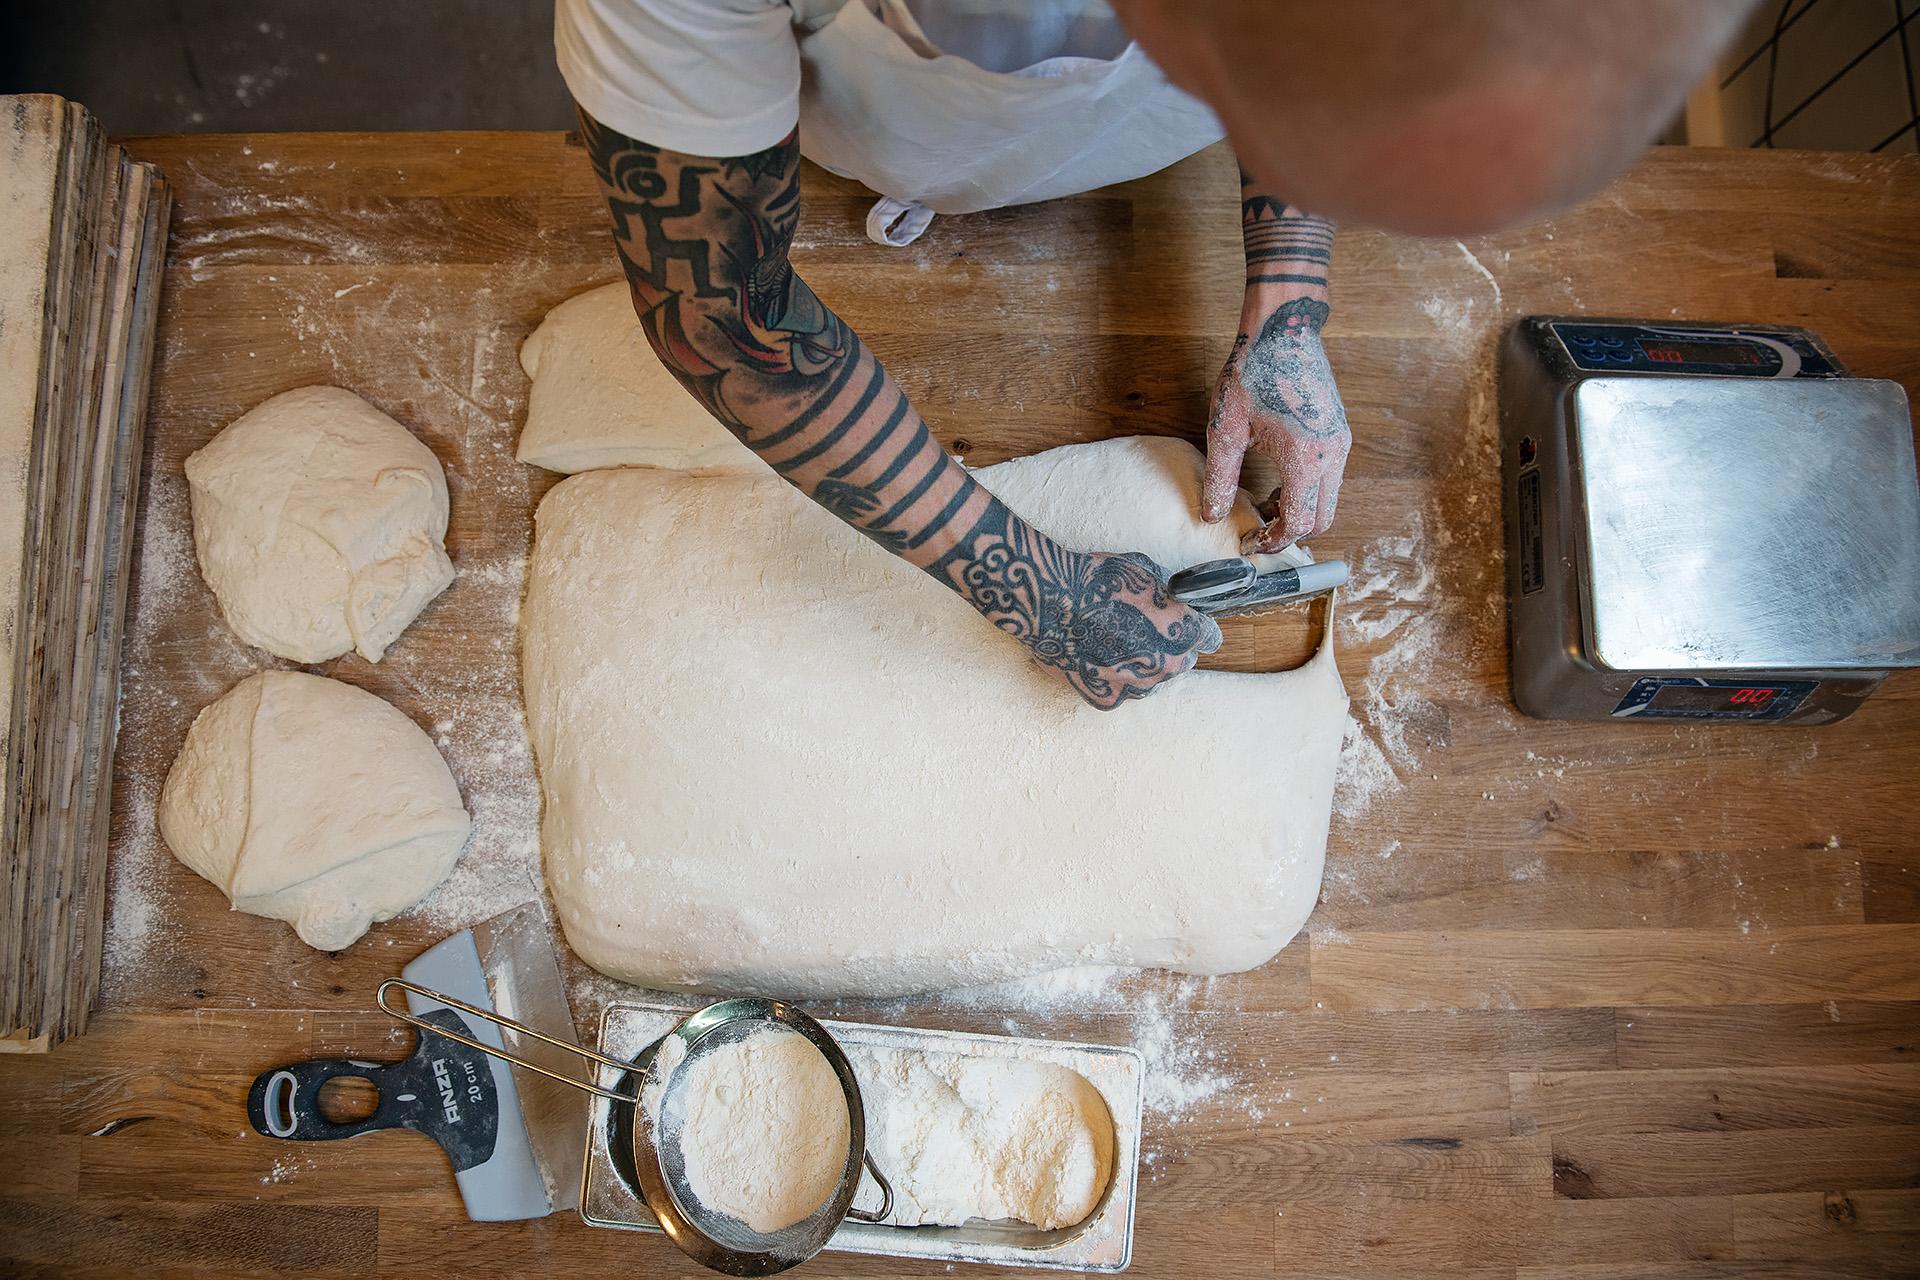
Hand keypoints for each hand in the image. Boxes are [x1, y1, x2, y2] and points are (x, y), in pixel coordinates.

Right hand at [1036, 551, 1222, 708]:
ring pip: (1151, 680)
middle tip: (1142, 630)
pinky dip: (1111, 677)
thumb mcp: (1142, 569)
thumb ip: (1166, 591)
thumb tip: (1170, 597)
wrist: (1047, 602)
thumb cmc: (1094, 580)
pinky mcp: (1107, 698)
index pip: (1209, 637)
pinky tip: (1095, 655)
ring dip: (1140, 665)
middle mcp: (1167, 665)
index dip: (1196, 627)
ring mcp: (1137, 686)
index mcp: (1183, 631)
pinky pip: (1119, 691)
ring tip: (1113, 643)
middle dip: (1168, 647)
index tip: (1184, 623)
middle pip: (1181, 662)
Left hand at [1202, 297, 1351, 553]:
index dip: (1273, 541)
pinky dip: (1307, 491)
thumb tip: (1211, 516)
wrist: (1283, 330)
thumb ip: (1219, 478)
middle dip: (1290, 531)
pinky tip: (1277, 481)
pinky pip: (1329, 478)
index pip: (1299, 522)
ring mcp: (1340, 442)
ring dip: (1299, 511)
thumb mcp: (1226, 430)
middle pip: (1322, 518)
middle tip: (1257, 529)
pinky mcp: (1339, 432)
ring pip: (1328, 499)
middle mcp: (1331, 454)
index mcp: (1304, 457)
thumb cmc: (1253, 374)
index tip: (1250, 541)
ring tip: (1262, 504)